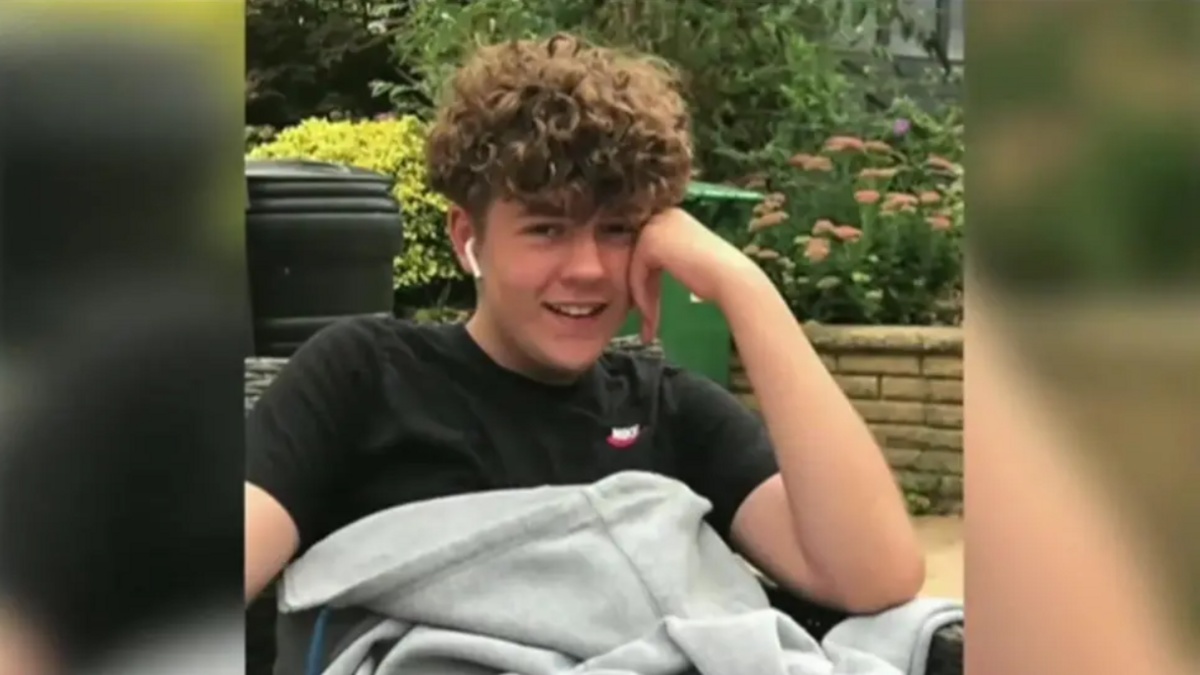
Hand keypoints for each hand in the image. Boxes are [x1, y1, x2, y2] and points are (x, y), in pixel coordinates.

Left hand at [628, 208, 762, 343]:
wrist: (731, 277)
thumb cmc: (718, 274)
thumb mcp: (688, 257)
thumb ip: (669, 256)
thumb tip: (647, 270)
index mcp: (673, 215)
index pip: (648, 247)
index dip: (646, 276)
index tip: (649, 303)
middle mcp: (662, 215)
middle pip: (640, 256)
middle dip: (641, 287)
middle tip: (646, 315)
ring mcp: (655, 226)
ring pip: (635, 266)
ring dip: (642, 296)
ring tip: (649, 322)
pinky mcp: (649, 243)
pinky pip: (636, 273)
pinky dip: (641, 295)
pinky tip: (650, 316)